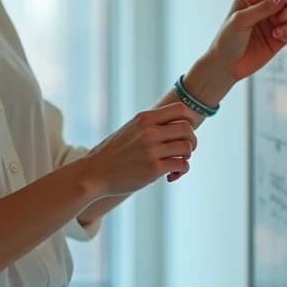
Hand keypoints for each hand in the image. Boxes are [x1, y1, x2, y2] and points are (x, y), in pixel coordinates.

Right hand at [80, 103, 198, 196]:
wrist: (94, 173)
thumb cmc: (114, 153)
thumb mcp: (131, 129)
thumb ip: (152, 124)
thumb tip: (180, 123)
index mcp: (144, 118)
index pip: (181, 109)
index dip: (189, 120)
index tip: (185, 131)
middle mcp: (149, 131)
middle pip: (188, 129)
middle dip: (192, 141)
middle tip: (184, 151)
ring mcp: (151, 150)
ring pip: (187, 148)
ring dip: (186, 157)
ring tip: (176, 163)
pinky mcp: (153, 169)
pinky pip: (181, 165)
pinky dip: (181, 171)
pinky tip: (170, 176)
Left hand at [206, 0, 286, 83]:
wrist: (226, 66)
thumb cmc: (226, 40)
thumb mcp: (240, 20)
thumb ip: (263, 8)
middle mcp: (263, 9)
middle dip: (286, 5)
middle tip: (279, 16)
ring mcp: (271, 23)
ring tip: (276, 28)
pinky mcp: (278, 38)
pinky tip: (277, 35)